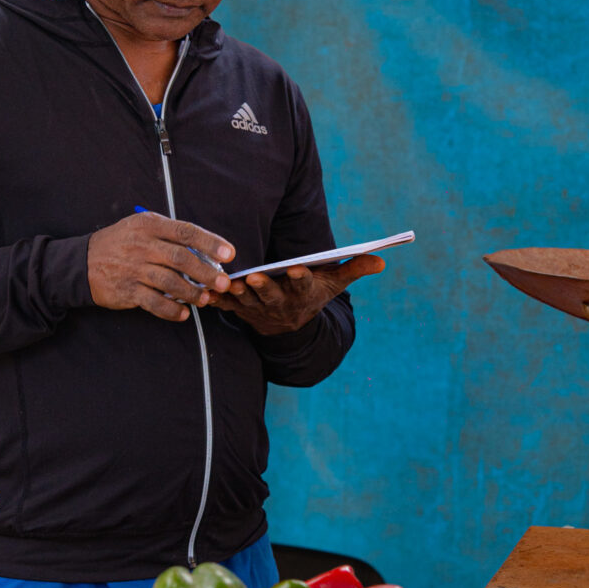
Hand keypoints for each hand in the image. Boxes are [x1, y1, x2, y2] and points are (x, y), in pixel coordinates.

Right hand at [87, 212, 234, 320]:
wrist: (81, 263)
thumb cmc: (121, 243)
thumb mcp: (141, 226)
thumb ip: (170, 234)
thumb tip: (205, 251)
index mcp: (149, 225)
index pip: (185, 232)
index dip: (210, 242)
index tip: (229, 254)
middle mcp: (142, 245)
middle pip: (181, 259)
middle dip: (206, 273)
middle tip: (223, 284)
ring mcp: (133, 269)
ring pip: (170, 282)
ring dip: (192, 293)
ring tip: (206, 300)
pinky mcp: (127, 290)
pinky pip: (154, 303)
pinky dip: (171, 310)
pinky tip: (183, 314)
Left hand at [212, 254, 384, 334]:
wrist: (288, 328)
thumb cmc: (312, 295)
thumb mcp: (335, 284)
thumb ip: (355, 269)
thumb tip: (382, 260)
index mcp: (303, 293)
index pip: (304, 285)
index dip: (301, 277)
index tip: (298, 269)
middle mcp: (280, 304)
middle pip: (271, 296)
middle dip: (263, 288)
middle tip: (255, 278)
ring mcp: (258, 309)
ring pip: (246, 302)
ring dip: (237, 294)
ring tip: (229, 284)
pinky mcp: (240, 311)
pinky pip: (226, 307)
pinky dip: (216, 301)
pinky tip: (206, 292)